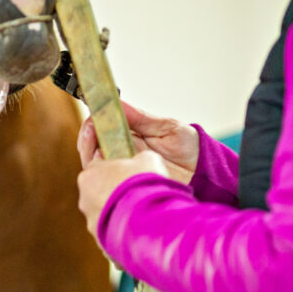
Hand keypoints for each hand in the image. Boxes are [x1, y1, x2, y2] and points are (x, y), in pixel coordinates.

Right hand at [76, 101, 198, 181]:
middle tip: (91, 134)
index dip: (91, 125)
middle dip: (86, 140)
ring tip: (98, 152)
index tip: (92, 121)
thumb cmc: (189, 148)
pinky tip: (108, 173)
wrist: (206, 174)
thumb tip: (118, 102)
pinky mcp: (128, 189)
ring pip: (95, 169)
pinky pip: (108, 186)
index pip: (100, 130)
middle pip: (91, 149)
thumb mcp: (166, 127)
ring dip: (92, 159)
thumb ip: (140, 117)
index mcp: (129, 136)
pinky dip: (102, 180)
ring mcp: (124, 173)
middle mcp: (122, 155)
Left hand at [77, 151, 172, 238]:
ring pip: (104, 212)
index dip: (116, 169)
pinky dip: (121, 229)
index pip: (99, 166)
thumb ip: (140, 157)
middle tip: (136, 193)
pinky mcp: (99, 237)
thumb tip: (143, 160)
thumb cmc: (144, 184)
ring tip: (139, 213)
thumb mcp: (148, 159)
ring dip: (118, 211)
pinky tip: (137, 227)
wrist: (145, 219)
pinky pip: (110, 230)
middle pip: (99, 190)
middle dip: (115, 191)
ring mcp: (90, 218)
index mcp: (90, 173)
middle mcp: (85, 196)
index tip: (129, 172)